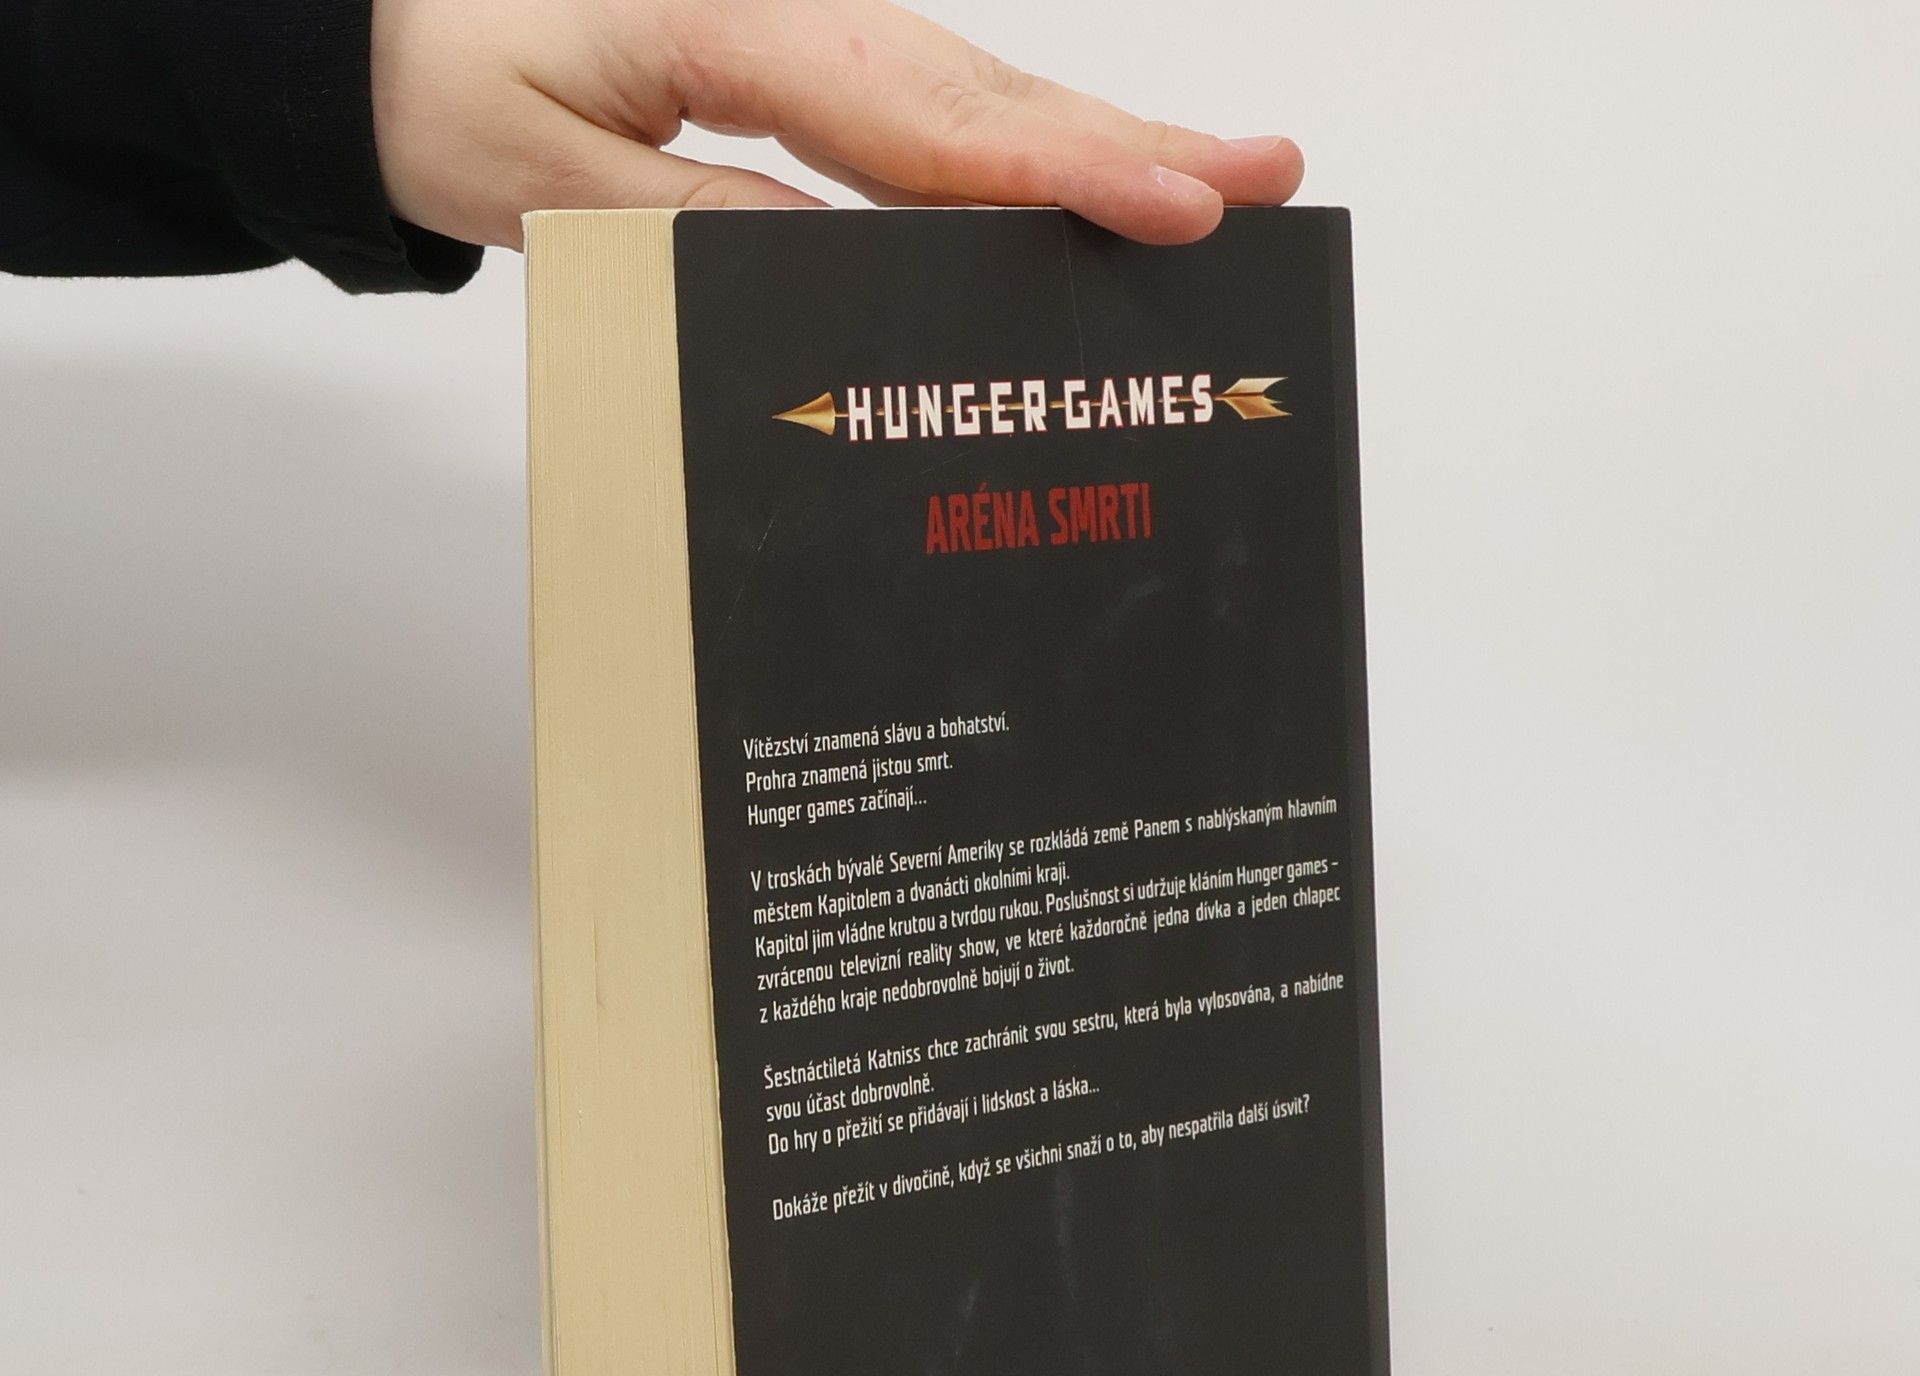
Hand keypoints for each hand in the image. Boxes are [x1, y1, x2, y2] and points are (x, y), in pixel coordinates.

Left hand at [371, 0, 1303, 249]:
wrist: (376, 19)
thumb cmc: (438, 74)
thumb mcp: (549, 181)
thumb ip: (706, 228)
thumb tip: (846, 275)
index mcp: (731, 15)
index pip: (923, 116)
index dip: (1055, 172)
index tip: (1169, 207)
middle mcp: (793, 7)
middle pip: (985, 91)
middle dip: (1129, 143)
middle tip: (1266, 178)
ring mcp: (808, 28)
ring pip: (975, 95)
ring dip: (1097, 146)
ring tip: (1218, 184)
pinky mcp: (805, 60)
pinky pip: (930, 110)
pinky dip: (1019, 150)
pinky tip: (1083, 180)